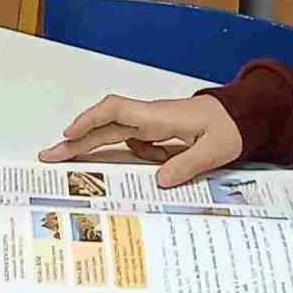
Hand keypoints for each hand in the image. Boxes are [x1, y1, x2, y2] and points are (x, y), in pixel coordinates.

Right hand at [40, 92, 243, 185]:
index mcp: (159, 117)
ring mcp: (152, 125)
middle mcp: (150, 119)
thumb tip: (159, 181)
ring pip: (115, 135)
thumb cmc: (230, 127)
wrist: (244, 115)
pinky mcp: (157, 134)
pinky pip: (136, 145)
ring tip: (72, 165)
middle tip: (49, 157)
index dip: (90, 121)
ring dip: (95, 148)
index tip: (69, 134)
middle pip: (105, 126)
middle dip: (76, 141)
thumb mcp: (214, 150)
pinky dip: (135, 157)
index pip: (116, 111)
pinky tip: (157, 168)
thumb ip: (187, 165)